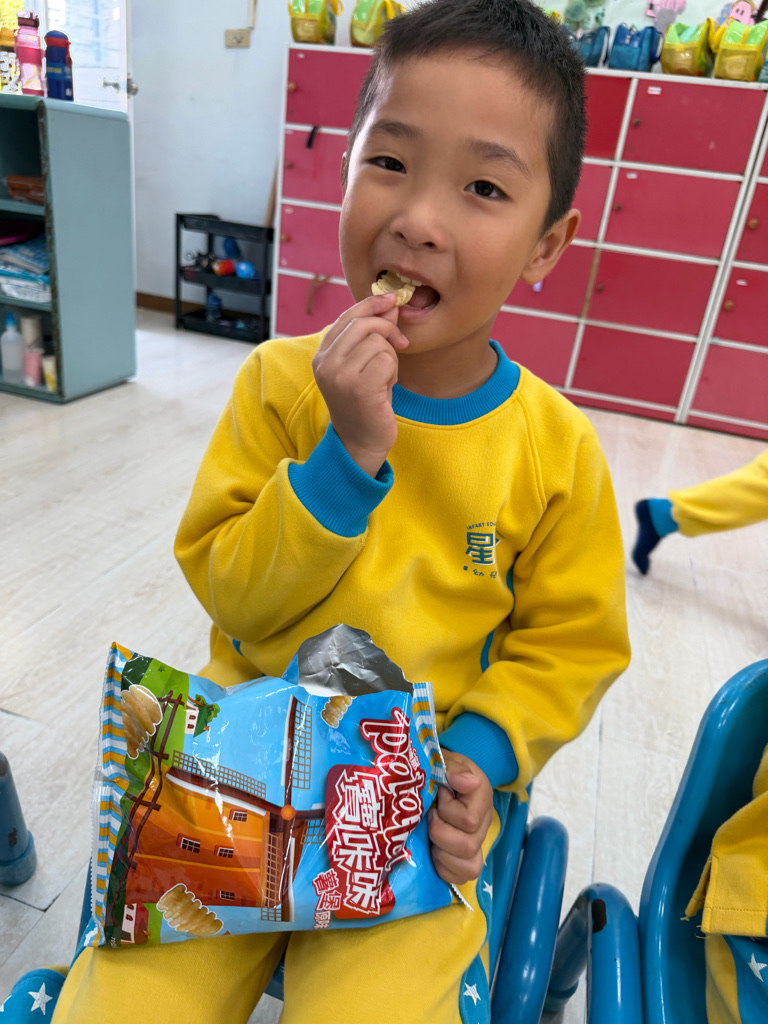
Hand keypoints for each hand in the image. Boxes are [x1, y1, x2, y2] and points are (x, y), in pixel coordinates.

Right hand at [312, 292, 408, 476]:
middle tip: (401, 343)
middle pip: (364, 324)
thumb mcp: (363, 365)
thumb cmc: (365, 403)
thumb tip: (390, 305)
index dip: (371, 304)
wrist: (360, 442)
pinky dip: (393, 372)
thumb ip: (371, 336)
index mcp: (322, 355)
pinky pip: (387, 360)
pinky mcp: (358, 387)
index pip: (347, 317)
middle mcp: (325, 363)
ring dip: (391, 358)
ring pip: (378, 342)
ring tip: (385, 378)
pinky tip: (386, 388)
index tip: (390, 299)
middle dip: (388, 330)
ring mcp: (340, 375)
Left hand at [428, 750, 493, 885]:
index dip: (447, 810)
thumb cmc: (442, 770)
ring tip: (431, 837)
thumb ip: (454, 768)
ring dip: (442, 854)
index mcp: (481, 798)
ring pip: (469, 867)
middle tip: (430, 816)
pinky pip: (461, 878)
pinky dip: (444, 869)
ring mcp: (476, 844)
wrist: (442, 779)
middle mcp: (483, 824)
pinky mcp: (465, 860)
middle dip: (439, 833)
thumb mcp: (445, 760)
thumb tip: (468, 782)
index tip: (437, 794)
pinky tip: (434, 852)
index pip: (469, 819)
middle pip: (468, 846)